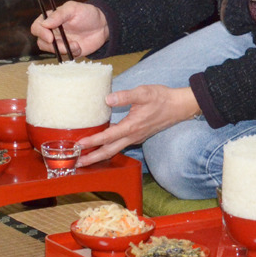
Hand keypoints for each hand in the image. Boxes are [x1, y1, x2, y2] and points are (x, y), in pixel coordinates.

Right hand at [30, 0, 108, 58]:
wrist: (102, 26)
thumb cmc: (87, 14)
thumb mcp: (74, 9)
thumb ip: (59, 14)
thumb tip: (44, 23)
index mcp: (51, 19)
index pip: (37, 27)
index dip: (40, 33)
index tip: (51, 37)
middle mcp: (52, 31)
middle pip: (41, 42)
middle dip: (53, 45)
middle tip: (67, 44)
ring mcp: (59, 42)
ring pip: (52, 50)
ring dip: (63, 49)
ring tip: (76, 45)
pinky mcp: (67, 51)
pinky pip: (64, 56)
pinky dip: (71, 53)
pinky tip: (79, 47)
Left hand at [75, 84, 199, 165]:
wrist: (179, 106)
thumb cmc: (162, 98)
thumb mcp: (144, 93)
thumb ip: (125, 96)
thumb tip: (107, 99)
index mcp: (131, 127)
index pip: (108, 137)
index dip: (92, 141)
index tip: (78, 145)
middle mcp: (132, 136)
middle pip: (109, 151)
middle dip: (92, 158)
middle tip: (76, 164)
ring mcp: (136, 137)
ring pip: (114, 150)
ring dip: (99, 155)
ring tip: (85, 159)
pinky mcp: (138, 135)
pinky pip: (120, 145)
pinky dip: (108, 149)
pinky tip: (102, 146)